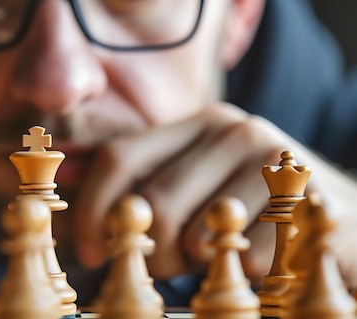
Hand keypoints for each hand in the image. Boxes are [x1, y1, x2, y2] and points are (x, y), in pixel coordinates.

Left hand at [72, 102, 356, 286]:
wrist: (343, 213)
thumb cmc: (250, 203)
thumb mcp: (195, 179)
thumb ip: (139, 181)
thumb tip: (66, 188)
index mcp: (196, 124)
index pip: (119, 157)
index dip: (92, 208)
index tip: (90, 251)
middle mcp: (234, 132)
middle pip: (152, 202)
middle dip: (147, 250)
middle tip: (164, 264)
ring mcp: (273, 164)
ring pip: (194, 235)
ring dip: (190, 264)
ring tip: (211, 256)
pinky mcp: (306, 204)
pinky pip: (243, 258)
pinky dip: (238, 272)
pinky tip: (255, 258)